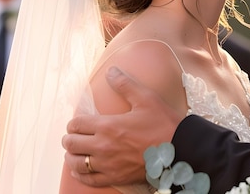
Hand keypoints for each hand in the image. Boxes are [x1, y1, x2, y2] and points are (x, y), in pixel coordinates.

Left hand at [62, 66, 182, 186]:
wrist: (179, 150)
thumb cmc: (163, 123)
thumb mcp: (145, 98)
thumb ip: (125, 84)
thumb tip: (111, 70)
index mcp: (108, 126)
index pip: (76, 124)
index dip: (73, 122)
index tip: (77, 122)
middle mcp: (103, 147)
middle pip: (72, 144)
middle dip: (70, 138)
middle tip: (74, 135)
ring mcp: (107, 164)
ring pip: (76, 163)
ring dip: (72, 156)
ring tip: (75, 151)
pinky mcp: (114, 177)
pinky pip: (89, 180)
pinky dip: (81, 174)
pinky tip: (81, 170)